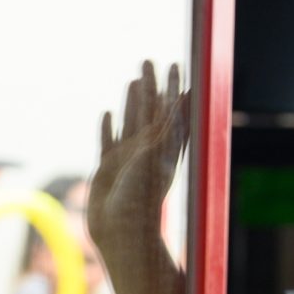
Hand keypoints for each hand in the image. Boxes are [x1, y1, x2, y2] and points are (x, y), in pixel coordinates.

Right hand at [89, 60, 189, 263]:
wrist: (121, 233)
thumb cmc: (142, 198)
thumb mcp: (158, 156)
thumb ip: (170, 125)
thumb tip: (186, 93)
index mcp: (165, 148)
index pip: (171, 109)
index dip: (173, 87)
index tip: (175, 64)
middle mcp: (148, 151)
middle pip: (150, 110)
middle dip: (151, 85)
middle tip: (149, 61)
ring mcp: (127, 159)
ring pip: (130, 122)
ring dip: (132, 101)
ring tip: (133, 80)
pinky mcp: (107, 169)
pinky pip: (107, 141)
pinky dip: (108, 126)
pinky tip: (107, 113)